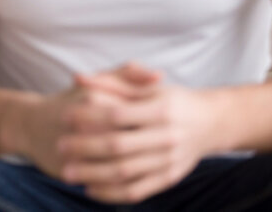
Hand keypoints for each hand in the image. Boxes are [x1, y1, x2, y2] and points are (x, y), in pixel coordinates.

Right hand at [1, 78, 147, 180]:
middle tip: (150, 146)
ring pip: (118, 165)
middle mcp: (83, 122)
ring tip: (141, 162)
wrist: (31, 125)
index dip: (149, 122)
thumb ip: (128, 75)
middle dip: (143, 147)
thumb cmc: (73, 101)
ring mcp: (74, 147)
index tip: (153, 125)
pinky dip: (117, 183)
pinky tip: (124, 177)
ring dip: (134, 167)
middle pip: (128, 141)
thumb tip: (159, 75)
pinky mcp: (67, 168)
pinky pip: (103, 182)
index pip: (136, 114)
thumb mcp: (97, 83)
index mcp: (94, 98)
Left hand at [56, 63, 219, 203]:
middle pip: (119, 146)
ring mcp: (169, 161)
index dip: (89, 116)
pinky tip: (90, 190)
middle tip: (60, 147)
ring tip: (67, 173)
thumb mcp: (147, 87)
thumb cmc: (173, 100)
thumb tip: (77, 77)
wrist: (212, 123)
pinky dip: (112, 194)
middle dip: (86, 148)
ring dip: (93, 174)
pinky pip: (137, 191)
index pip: (118, 115)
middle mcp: (166, 137)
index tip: (64, 117)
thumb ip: (112, 82)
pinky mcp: (169, 178)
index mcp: (160, 110)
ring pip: (125, 173)